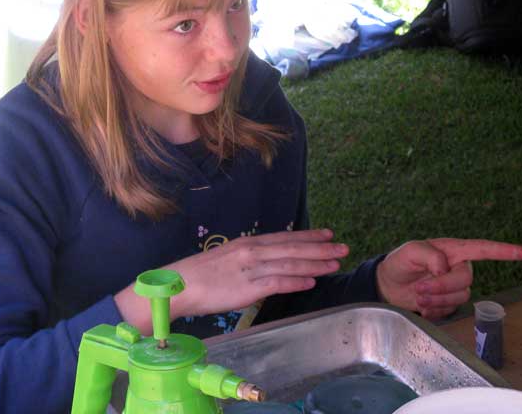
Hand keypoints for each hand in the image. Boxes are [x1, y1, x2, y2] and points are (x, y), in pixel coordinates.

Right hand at [115, 229, 348, 330]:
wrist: (178, 285)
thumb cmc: (201, 275)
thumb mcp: (228, 259)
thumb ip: (250, 260)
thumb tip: (270, 263)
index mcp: (248, 244)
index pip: (285, 237)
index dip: (308, 236)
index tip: (328, 234)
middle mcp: (252, 251)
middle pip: (292, 248)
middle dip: (320, 248)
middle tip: (343, 246)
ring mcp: (250, 269)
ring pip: (290, 264)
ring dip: (315, 264)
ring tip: (335, 263)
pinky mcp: (247, 288)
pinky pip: (277, 283)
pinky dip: (296, 281)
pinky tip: (312, 281)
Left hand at [375, 238, 521, 319]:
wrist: (388, 284)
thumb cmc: (400, 262)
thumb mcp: (409, 251)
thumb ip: (429, 255)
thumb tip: (445, 267)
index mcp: (451, 250)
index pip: (480, 249)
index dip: (501, 251)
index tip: (521, 253)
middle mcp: (457, 267)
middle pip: (465, 280)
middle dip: (441, 287)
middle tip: (419, 288)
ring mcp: (454, 286)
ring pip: (459, 297)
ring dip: (436, 299)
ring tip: (418, 295)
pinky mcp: (449, 303)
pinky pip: (450, 310)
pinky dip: (434, 310)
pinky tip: (422, 306)